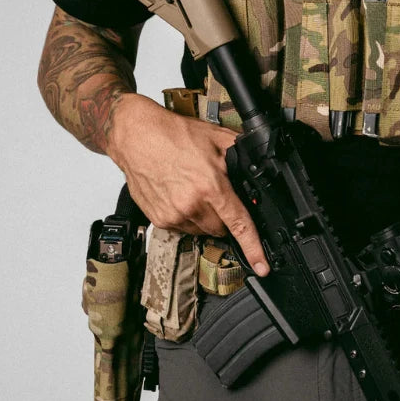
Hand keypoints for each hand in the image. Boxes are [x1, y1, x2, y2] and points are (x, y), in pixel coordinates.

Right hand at [107, 93, 268, 274]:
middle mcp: (191, 205)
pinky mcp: (158, 219)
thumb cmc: (174, 134)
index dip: (253, 248)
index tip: (262, 266)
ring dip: (205, 218)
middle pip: (221, 229)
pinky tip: (181, 195)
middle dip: (224, 216)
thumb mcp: (217, 138)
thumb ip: (240, 155)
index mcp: (211, 187)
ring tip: (195, 190)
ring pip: (202, 230)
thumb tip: (258, 166)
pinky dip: (187, 217)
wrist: (137, 136)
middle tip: (216, 193)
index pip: (239, 224)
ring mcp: (173, 215)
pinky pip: (182, 228)